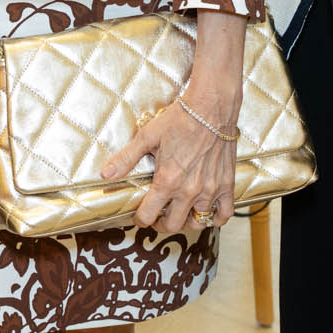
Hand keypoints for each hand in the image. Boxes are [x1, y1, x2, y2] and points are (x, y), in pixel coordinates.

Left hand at [100, 92, 239, 232]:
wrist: (211, 108)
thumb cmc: (179, 120)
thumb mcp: (147, 136)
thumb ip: (126, 158)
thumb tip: (106, 174)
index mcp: (167, 181)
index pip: (148, 216)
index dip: (140, 219)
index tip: (139, 216)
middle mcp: (189, 190)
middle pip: (172, 225)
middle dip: (160, 224)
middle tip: (157, 216)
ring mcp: (210, 190)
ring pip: (197, 223)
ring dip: (186, 223)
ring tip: (178, 213)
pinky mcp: (227, 185)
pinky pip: (223, 214)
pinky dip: (215, 218)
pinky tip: (206, 211)